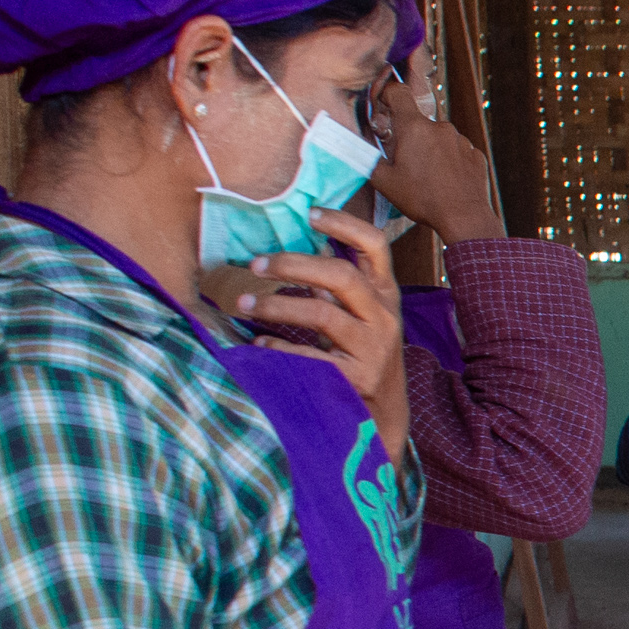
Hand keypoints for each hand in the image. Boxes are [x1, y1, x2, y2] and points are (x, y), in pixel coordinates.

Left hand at [222, 212, 409, 458]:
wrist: (384, 415)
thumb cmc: (362, 355)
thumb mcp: (361, 315)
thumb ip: (337, 286)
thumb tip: (298, 248)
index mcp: (385, 293)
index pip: (375, 246)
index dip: (344, 224)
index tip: (309, 213)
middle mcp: (384, 316)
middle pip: (341, 276)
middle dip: (293, 265)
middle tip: (255, 264)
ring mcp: (373, 348)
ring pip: (321, 314)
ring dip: (275, 305)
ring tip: (242, 304)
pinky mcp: (356, 378)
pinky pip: (310, 356)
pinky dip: (278, 348)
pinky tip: (258, 344)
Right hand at [367, 104, 506, 243]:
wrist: (464, 217)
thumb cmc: (423, 199)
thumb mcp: (385, 182)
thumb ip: (369, 159)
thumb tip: (362, 149)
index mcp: (414, 128)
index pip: (399, 94)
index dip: (389, 94)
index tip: (385, 103)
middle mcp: (440, 127)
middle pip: (418, 123)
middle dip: (409, 137)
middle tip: (405, 162)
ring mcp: (461, 140)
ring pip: (438, 138)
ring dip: (430, 150)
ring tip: (428, 177)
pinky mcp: (475, 154)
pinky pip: (457, 151)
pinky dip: (449, 161)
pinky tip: (446, 180)